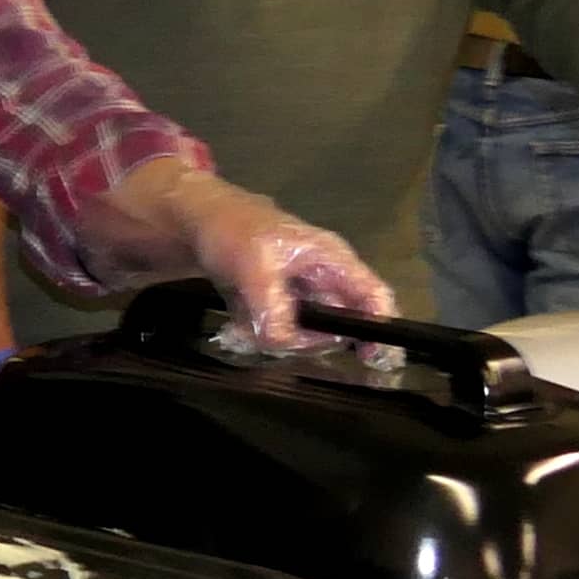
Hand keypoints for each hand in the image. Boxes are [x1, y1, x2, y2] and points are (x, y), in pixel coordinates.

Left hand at [157, 175, 391, 348]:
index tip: (370, 356)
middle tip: (274, 335)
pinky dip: (259, 331)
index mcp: (332, 260)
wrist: (198, 221)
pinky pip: (280, 331)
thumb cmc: (233, 229)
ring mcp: (302, 294)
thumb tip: (283, 341)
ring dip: (277, 335)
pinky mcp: (280, 305)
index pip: (374, 295)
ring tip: (246, 317)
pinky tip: (238, 317)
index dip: (380, 326)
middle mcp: (324, 280)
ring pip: (306, 334)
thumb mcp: (254, 266)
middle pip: (339, 325)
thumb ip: (273, 306)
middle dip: (309, 339)